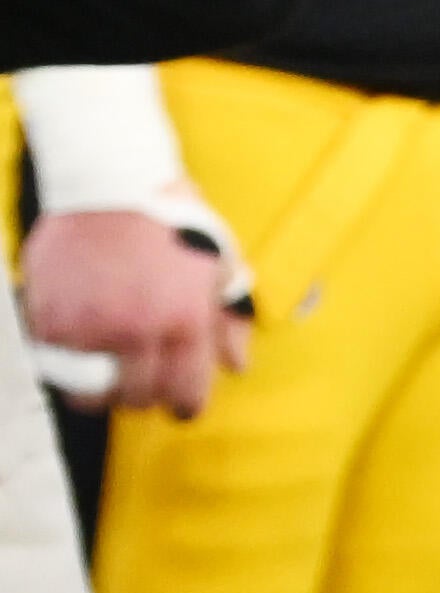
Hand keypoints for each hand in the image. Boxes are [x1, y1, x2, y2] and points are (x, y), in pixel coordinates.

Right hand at [16, 211, 237, 418]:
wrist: (111, 184)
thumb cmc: (173, 221)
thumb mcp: (220, 263)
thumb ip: (229, 320)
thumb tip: (237, 366)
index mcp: (185, 320)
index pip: (184, 393)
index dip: (184, 407)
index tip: (179, 407)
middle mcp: (137, 330)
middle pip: (135, 398)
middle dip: (142, 396)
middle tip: (140, 383)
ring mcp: (89, 327)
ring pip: (89, 391)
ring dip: (98, 390)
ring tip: (105, 374)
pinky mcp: (49, 319)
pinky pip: (54, 364)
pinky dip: (64, 363)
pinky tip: (78, 347)